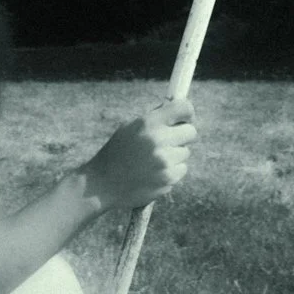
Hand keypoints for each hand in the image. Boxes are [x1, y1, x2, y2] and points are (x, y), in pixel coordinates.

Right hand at [79, 97, 196, 210]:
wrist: (101, 184)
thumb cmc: (116, 153)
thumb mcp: (129, 128)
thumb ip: (154, 119)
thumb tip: (179, 112)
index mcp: (148, 124)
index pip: (183, 109)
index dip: (187, 113)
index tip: (185, 118)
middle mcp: (158, 141)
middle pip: (191, 132)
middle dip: (182, 135)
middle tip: (169, 140)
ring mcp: (164, 162)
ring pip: (185, 153)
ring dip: (175, 155)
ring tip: (153, 160)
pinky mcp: (168, 179)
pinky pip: (181, 169)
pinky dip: (172, 171)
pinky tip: (153, 173)